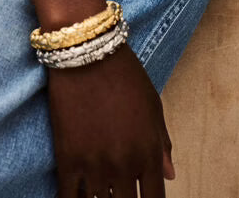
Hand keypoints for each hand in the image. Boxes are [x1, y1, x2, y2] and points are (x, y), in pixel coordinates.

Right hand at [47, 40, 175, 195]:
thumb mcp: (154, 106)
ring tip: (101, 188)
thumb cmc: (126, 76)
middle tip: (120, 192)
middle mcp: (124, 166)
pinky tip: (79, 196)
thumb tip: (170, 175)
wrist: (89, 54)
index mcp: (149, 153)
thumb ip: (162, 144)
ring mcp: (95, 166)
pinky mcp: (68, 161)